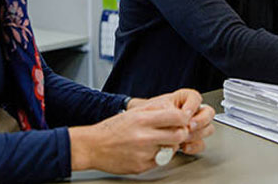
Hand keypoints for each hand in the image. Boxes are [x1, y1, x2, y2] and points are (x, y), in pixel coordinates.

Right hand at [69, 103, 190, 173]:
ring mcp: (143, 153)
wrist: (93, 147)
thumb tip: (175, 111)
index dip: (184, 118)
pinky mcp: (141, 167)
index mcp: (142, 119)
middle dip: (181, 133)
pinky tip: (148, 151)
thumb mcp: (133, 113)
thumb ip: (154, 111)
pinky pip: (160, 161)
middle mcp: (144, 136)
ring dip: (170, 145)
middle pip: (179, 135)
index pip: (177, 117)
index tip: (183, 119)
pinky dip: (158, 156)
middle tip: (176, 132)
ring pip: (172, 150)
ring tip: (159, 141)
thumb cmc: (112, 129)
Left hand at [128, 89, 215, 154]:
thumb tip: (178, 115)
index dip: (193, 105)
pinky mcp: (191, 140)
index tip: (185, 113)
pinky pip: (201, 144)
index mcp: (183, 99)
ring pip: (207, 129)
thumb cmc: (146, 114)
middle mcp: (192, 112)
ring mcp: (193, 126)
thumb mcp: (154, 108)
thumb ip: (168, 111)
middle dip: (201, 120)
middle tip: (190, 126)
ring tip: (184, 137)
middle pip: (208, 113)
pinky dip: (194, 146)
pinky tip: (184, 147)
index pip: (196, 97)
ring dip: (197, 134)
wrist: (139, 129)